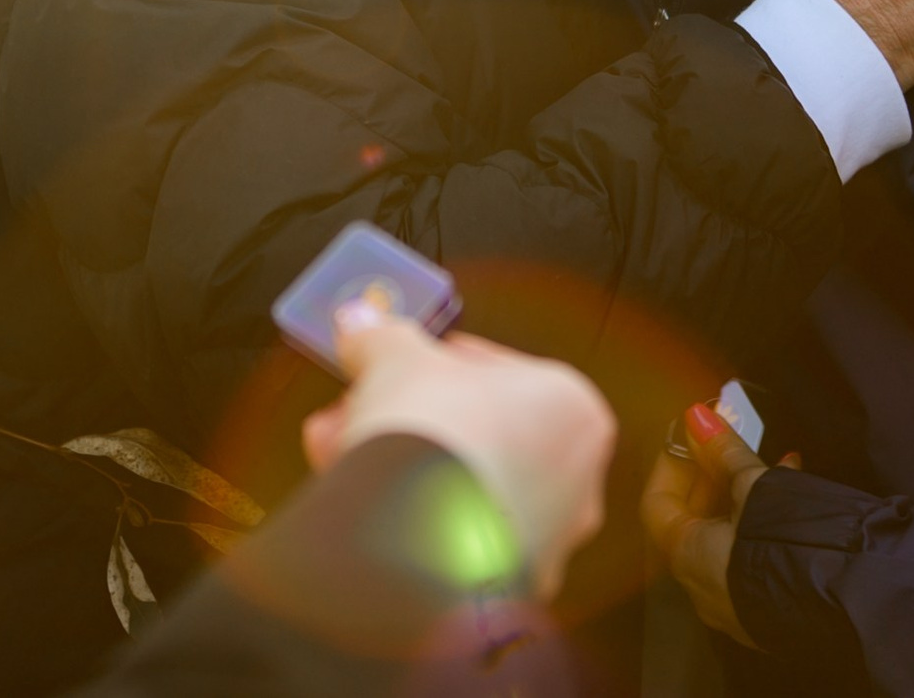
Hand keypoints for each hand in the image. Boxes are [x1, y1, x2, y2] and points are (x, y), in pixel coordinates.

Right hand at [299, 306, 613, 600]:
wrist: (416, 541)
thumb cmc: (432, 435)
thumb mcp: (396, 358)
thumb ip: (381, 336)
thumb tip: (362, 323)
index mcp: (571, 408)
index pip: (500, 373)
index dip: (435, 365)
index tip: (398, 366)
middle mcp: (574, 479)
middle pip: (478, 434)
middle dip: (411, 417)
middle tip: (362, 407)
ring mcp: (544, 540)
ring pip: (463, 487)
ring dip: (402, 465)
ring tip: (339, 451)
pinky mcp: (507, 590)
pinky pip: (452, 538)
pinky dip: (409, 517)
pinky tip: (355, 501)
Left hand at [641, 401, 799, 647]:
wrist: (854, 605)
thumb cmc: (793, 543)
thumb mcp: (757, 487)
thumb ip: (723, 452)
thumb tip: (695, 416)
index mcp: (687, 558)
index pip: (657, 503)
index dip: (672, 461)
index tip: (692, 431)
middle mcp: (702, 588)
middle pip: (691, 520)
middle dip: (710, 474)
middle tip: (728, 438)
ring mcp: (736, 605)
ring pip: (725, 537)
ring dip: (740, 494)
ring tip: (772, 457)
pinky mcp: (769, 608)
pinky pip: (751, 556)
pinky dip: (760, 521)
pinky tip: (793, 487)